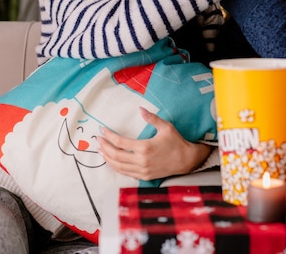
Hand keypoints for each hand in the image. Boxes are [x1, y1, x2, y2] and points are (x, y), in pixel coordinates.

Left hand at [97, 107, 211, 180]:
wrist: (186, 160)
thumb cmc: (176, 142)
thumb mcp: (166, 127)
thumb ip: (152, 118)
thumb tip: (140, 109)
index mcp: (145, 147)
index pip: (120, 142)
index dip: (109, 136)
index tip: (102, 131)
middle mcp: (141, 161)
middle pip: (116, 155)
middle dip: (105, 147)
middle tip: (99, 140)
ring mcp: (142, 170)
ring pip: (118, 166)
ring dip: (108, 158)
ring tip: (101, 151)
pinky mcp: (144, 176)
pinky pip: (125, 173)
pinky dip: (116, 167)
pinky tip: (112, 162)